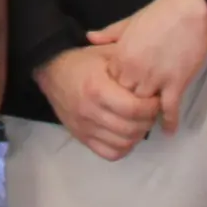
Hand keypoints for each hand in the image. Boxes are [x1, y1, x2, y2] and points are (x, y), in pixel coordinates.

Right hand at [35, 44, 160, 162]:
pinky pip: (109, 153)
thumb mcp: (106, 53)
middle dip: (148, 120)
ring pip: (123, 143)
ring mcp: (84, 127)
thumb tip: (153, 80)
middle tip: (151, 110)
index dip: (151, 107)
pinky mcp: (81, 137)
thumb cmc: (83, 61)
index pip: (134, 108)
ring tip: (139, 121)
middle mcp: (90, 111)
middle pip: (131, 128)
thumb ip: (129, 64)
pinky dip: (123, 147)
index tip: (155, 99)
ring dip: (138, 135)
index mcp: (97, 88)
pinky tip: (126, 134)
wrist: (52, 71)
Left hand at [85, 0, 206, 133]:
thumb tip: (89, 37)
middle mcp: (134, 70)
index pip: (111, 83)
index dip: (115, 90)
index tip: (117, 95)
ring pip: (144, 106)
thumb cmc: (158, 14)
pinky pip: (169, 108)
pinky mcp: (175, 82)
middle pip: (125, 97)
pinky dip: (169, 120)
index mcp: (121, 55)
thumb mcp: (128, 22)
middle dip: (128, 104)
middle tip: (132, 114)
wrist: (188, 10)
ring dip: (147, 113)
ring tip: (147, 122)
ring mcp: (155, 78)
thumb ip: (109, 34)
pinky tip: (168, 130)